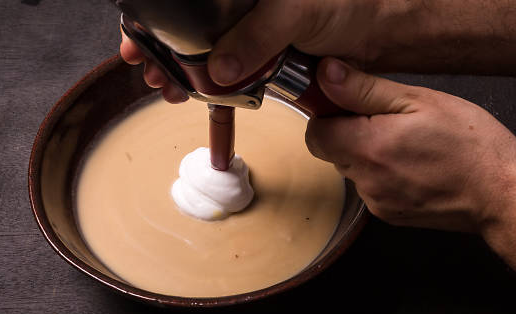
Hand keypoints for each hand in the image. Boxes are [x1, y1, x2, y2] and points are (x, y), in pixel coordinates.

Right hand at [119, 0, 383, 100]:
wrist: (380, 31)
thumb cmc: (345, 2)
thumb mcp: (294, 12)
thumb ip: (256, 37)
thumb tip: (220, 68)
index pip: (188, 4)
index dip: (157, 21)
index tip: (136, 40)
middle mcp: (241, 8)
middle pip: (191, 30)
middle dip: (166, 53)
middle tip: (151, 75)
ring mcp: (253, 35)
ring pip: (210, 56)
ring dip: (188, 76)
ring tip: (170, 92)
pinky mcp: (266, 59)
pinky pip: (235, 76)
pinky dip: (219, 91)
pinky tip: (204, 101)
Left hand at [306, 58, 515, 232]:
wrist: (501, 194)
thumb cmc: (472, 145)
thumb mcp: (420, 101)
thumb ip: (365, 90)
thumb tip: (327, 76)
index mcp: (370, 147)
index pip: (315, 132)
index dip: (329, 114)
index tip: (351, 105)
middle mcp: (367, 180)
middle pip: (332, 151)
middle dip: (350, 132)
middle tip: (390, 120)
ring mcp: (377, 202)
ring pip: (352, 169)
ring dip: (367, 153)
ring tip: (408, 144)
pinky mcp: (388, 215)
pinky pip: (370, 187)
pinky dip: (382, 173)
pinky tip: (414, 165)